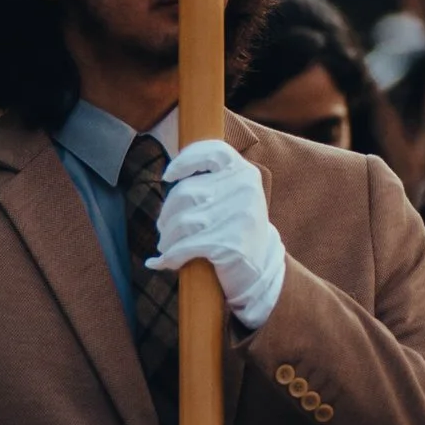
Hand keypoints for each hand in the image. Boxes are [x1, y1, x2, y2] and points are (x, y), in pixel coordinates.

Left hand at [149, 140, 285, 329]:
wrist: (260, 271)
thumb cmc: (236, 231)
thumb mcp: (233, 199)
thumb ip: (211, 183)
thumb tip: (169, 175)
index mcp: (245, 174)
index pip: (213, 152)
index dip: (186, 160)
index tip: (168, 176)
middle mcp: (244, 189)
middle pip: (186, 192)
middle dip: (167, 214)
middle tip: (164, 230)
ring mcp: (238, 216)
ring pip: (182, 222)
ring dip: (167, 239)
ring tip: (166, 247)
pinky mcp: (229, 244)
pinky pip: (185, 247)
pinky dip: (170, 256)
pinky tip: (164, 262)